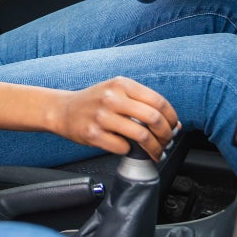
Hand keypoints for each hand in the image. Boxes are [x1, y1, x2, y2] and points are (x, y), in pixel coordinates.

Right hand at [52, 77, 179, 160]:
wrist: (63, 110)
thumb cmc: (95, 102)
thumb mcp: (116, 91)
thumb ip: (142, 102)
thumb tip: (173, 124)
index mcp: (121, 84)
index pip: (158, 102)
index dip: (171, 118)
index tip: (173, 127)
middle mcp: (111, 97)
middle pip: (153, 118)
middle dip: (166, 135)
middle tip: (167, 142)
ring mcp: (101, 116)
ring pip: (141, 136)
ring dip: (154, 148)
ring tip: (156, 152)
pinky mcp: (93, 134)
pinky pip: (123, 147)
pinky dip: (130, 150)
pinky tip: (128, 149)